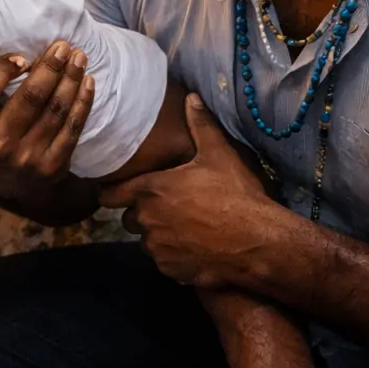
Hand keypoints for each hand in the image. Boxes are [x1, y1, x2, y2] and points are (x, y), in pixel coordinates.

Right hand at [0, 41, 93, 192]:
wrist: (8, 183)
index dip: (3, 69)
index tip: (22, 56)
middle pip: (30, 97)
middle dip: (50, 67)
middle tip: (63, 46)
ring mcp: (28, 159)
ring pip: (56, 110)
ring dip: (71, 79)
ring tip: (79, 57)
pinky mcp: (53, 166)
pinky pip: (73, 128)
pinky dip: (83, 101)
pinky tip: (87, 82)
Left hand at [99, 94, 287, 288]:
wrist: (260, 242)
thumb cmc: (237, 195)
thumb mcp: (219, 154)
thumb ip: (200, 125)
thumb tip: (191, 97)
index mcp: (150, 190)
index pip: (108, 195)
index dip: (111, 193)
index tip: (117, 192)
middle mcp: (146, 220)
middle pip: (129, 219)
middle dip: (142, 214)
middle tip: (167, 207)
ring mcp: (158, 248)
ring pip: (146, 241)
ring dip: (158, 236)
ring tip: (184, 228)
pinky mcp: (171, 270)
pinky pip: (164, 262)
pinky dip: (173, 257)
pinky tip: (195, 248)